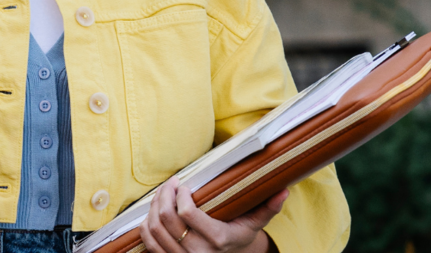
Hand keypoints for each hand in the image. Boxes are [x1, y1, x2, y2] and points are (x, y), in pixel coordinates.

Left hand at [141, 177, 287, 252]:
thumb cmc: (239, 236)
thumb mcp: (254, 224)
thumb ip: (268, 208)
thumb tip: (284, 190)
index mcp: (217, 239)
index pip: (186, 214)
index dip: (179, 195)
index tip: (182, 184)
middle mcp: (197, 252)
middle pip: (166, 219)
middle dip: (163, 195)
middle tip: (169, 184)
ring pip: (155, 229)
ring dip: (153, 207)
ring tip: (161, 194)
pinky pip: (149, 242)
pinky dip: (146, 225)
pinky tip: (153, 212)